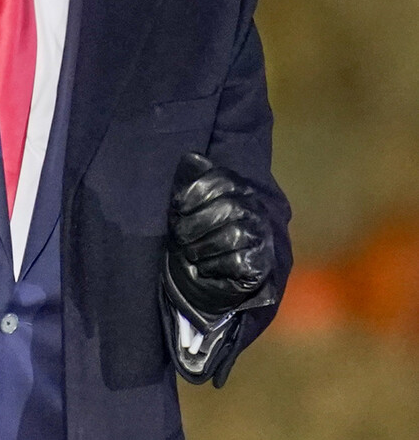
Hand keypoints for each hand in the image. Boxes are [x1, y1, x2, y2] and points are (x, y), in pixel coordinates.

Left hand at [164, 152, 273, 324]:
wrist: (202, 282)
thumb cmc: (193, 239)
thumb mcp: (184, 209)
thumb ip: (188, 182)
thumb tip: (191, 157)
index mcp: (237, 189)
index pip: (222, 180)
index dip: (195, 193)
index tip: (177, 208)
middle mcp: (255, 209)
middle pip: (228, 207)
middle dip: (195, 224)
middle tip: (180, 238)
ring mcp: (261, 237)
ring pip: (234, 234)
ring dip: (202, 247)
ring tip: (191, 254)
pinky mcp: (261, 264)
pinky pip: (238, 261)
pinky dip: (213, 267)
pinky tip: (204, 269)